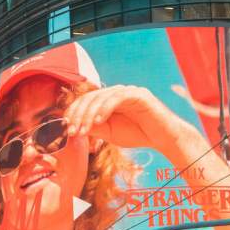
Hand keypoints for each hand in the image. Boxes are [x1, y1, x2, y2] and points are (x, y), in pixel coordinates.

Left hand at [63, 85, 177, 152]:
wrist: (162, 138)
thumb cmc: (137, 134)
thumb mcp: (109, 133)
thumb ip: (93, 128)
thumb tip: (73, 127)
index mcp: (107, 100)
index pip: (85, 102)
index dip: (73, 114)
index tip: (67, 130)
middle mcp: (115, 92)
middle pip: (89, 98)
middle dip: (78, 115)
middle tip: (72, 132)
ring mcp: (127, 91)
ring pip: (100, 97)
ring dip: (88, 115)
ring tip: (83, 131)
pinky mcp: (138, 94)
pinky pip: (117, 98)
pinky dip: (105, 109)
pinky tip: (98, 121)